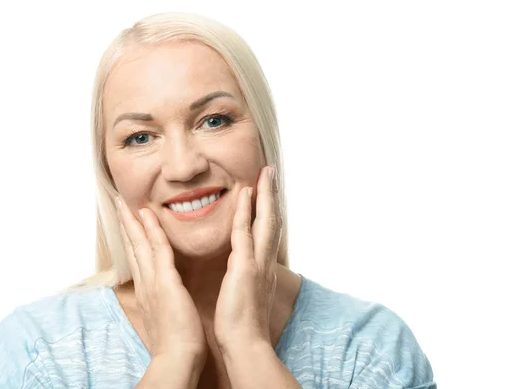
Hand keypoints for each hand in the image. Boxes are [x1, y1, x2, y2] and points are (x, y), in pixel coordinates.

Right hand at [115, 197, 206, 364]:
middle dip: (126, 225)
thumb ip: (164, 302)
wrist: (177, 358)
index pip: (137, 259)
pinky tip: (147, 215)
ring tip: (125, 202)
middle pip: (132, 248)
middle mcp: (144, 283)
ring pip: (139, 244)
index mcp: (147, 291)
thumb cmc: (177, 342)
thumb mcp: (167, 317)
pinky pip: (157, 249)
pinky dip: (151, 230)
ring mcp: (152, 281)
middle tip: (119, 204)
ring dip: (132, 221)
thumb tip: (166, 296)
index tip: (129, 223)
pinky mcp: (164, 282)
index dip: (132, 239)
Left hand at [214, 165, 281, 352]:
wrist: (245, 344)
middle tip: (270, 173)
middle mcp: (265, 262)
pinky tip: (244, 194)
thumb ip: (248, 279)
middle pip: (273, 221)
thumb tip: (244, 271)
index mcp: (264, 269)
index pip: (268, 234)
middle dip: (272, 196)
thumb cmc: (243, 324)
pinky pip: (245, 233)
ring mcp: (257, 264)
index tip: (266, 194)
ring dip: (265, 195)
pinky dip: (246, 212)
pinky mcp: (245, 268)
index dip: (268, 212)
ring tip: (264, 174)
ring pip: (265, 222)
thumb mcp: (249, 296)